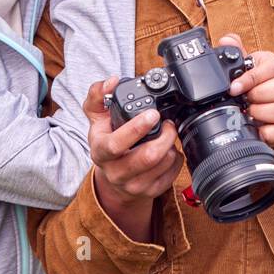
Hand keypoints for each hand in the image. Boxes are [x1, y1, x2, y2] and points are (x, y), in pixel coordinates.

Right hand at [83, 76, 182, 206]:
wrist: (112, 177)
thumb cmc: (107, 141)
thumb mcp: (96, 118)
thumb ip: (98, 95)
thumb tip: (111, 82)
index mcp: (101, 152)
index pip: (116, 144)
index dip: (136, 129)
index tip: (153, 114)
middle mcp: (115, 172)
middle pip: (148, 157)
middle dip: (164, 136)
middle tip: (168, 124)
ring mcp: (133, 185)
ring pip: (163, 163)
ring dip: (171, 145)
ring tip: (166, 135)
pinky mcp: (149, 192)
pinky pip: (172, 173)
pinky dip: (176, 158)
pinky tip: (168, 151)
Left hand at [216, 34, 273, 149]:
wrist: (262, 105)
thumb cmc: (251, 83)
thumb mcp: (243, 66)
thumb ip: (235, 53)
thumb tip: (227, 40)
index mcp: (273, 66)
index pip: (273, 67)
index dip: (252, 79)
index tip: (234, 87)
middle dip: (258, 96)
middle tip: (245, 100)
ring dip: (263, 114)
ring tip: (250, 114)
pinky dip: (272, 132)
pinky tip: (259, 129)